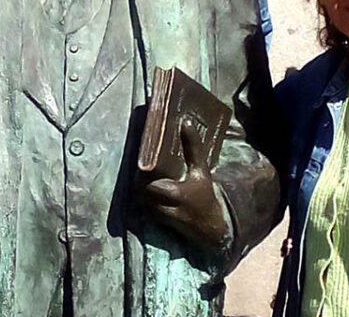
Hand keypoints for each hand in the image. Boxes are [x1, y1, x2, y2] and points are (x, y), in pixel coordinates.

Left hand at [143, 119, 229, 249]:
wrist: (208, 227)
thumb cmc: (204, 194)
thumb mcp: (201, 171)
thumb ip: (193, 148)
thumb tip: (185, 121)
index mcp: (176, 193)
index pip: (148, 183)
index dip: (143, 171)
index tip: (144, 158)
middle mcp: (165, 207)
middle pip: (141, 189)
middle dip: (140, 178)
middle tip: (141, 165)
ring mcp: (158, 216)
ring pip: (140, 198)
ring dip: (140, 187)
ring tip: (142, 174)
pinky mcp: (155, 221)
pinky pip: (143, 206)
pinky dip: (143, 196)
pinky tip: (145, 186)